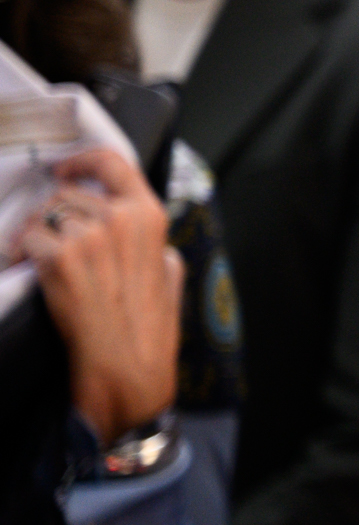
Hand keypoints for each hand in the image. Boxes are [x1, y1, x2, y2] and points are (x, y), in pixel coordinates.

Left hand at [14, 146, 182, 443]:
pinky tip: (31, 270)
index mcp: (150, 215)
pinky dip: (22, 253)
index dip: (80, 160)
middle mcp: (121, 218)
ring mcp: (90, 236)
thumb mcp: (170, 271)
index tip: (64, 169)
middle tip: (50, 240)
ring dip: (36, 234)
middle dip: (53, 215)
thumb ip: (151, 240)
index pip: (112, 161)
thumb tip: (132, 223)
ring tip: (41, 259)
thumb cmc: (149, 325)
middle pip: (67, 194)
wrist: (128, 364)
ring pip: (44, 215)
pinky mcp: (60, 258)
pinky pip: (28, 238)